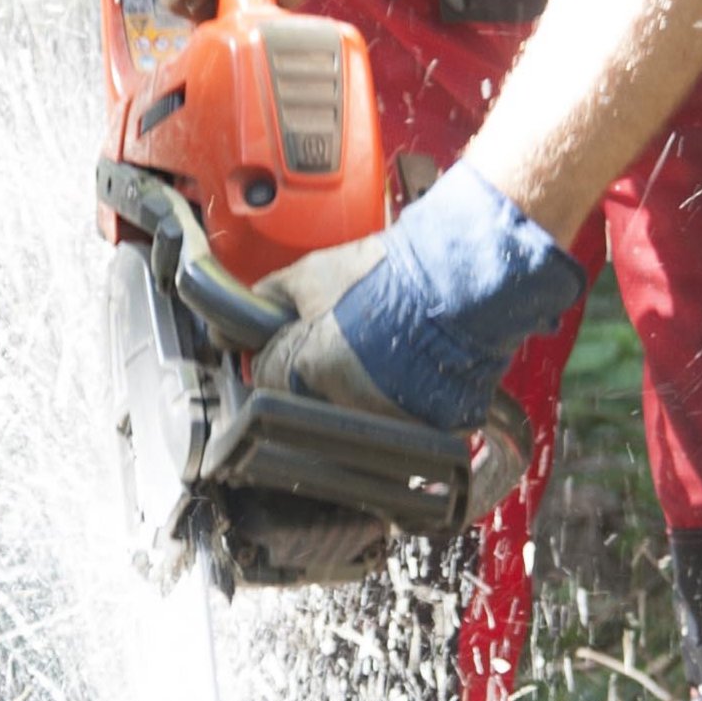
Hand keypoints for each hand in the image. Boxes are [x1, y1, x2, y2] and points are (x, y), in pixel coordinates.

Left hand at [255, 166, 585, 432]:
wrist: (458, 276)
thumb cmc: (389, 272)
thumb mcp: (312, 272)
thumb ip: (270, 296)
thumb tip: (244, 309)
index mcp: (307, 368)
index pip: (266, 377)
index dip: (273, 354)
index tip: (283, 342)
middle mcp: (343, 404)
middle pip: (304, 403)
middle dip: (308, 378)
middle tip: (334, 344)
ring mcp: (386, 421)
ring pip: (350, 420)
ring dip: (350, 396)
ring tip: (372, 356)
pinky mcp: (428, 428)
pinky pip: (398, 426)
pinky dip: (396, 407)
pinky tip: (403, 373)